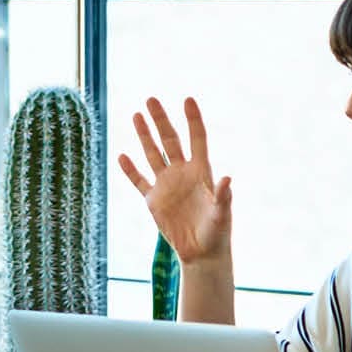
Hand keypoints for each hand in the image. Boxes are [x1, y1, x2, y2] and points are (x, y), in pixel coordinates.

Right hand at [117, 96, 233, 266]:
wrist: (201, 252)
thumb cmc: (217, 232)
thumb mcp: (222, 214)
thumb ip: (224, 196)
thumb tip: (228, 178)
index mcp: (202, 172)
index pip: (197, 139)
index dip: (192, 120)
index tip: (187, 100)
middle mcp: (183, 173)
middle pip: (170, 140)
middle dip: (160, 120)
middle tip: (151, 100)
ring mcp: (166, 185)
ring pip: (153, 154)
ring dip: (144, 136)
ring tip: (135, 115)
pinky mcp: (153, 200)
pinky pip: (139, 181)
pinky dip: (130, 170)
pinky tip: (122, 156)